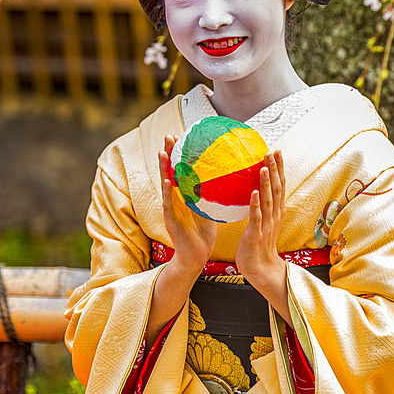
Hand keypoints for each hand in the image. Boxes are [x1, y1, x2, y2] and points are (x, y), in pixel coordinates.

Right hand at [159, 135, 216, 273]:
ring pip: (165, 183)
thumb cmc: (203, 234)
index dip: (181, 154)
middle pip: (170, 171)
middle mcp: (174, 198)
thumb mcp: (210, 209)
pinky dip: (167, 191)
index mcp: (184, 195)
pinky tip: (167, 180)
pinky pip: (168, 203)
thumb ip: (214, 195)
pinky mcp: (169, 219)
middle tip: (170, 136)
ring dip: (163, 167)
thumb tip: (231, 180)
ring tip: (162, 152)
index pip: (181, 169)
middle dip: (169, 153)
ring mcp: (170, 207)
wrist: (195, 256)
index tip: (184, 136)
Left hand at [237, 151, 289, 317]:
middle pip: (277, 189)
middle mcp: (274, 216)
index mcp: (275, 212)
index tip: (276, 151)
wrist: (261, 269)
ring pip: (268, 201)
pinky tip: (254, 193)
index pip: (279, 186)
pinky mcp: (256, 235)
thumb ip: (260, 205)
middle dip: (275, 170)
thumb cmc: (257, 244)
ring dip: (266, 183)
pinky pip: (256, 218)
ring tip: (264, 167)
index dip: (279, 168)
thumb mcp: (261, 221)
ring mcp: (266, 225)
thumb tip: (253, 188)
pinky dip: (255, 205)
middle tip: (272, 151)